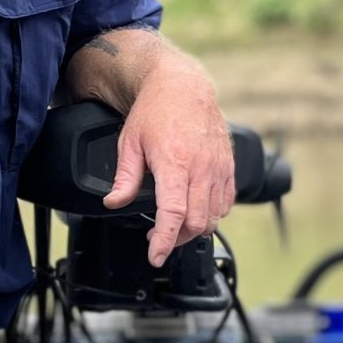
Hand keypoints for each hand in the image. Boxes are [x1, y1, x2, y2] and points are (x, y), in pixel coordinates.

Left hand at [104, 63, 235, 264]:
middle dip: (176, 239)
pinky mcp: (228, 167)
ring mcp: (218, 168)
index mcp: (175, 163)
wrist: (183, 86)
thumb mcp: (130, 143)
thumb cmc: (156, 111)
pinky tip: (197, 211)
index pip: (174, 214)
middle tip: (158, 240)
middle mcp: (201, 168)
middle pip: (197, 222)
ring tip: (175, 227)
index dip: (164, 241)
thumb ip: (125, 178)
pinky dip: (213, 214)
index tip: (154, 256)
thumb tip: (114, 203)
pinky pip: (226, 202)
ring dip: (195, 230)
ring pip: (214, 217)